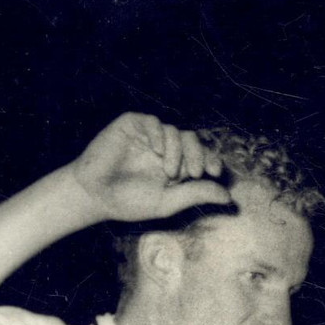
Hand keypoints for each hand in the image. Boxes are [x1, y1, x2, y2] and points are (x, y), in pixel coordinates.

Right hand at [69, 113, 231, 222]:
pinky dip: (158, 134)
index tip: (216, 172)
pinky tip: (157, 151)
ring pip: (175, 131)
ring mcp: (148, 136)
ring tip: (169, 171)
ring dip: (177, 150)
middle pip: (192, 140)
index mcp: (176, 167)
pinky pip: (153, 122)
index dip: (211, 160)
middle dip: (198, 155)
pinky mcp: (132, 125)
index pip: (200, 157)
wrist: (95, 195)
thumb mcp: (168, 202)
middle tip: (194, 173)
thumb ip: (196, 195)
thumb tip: (228, 197)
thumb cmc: (129, 202)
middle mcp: (164, 149)